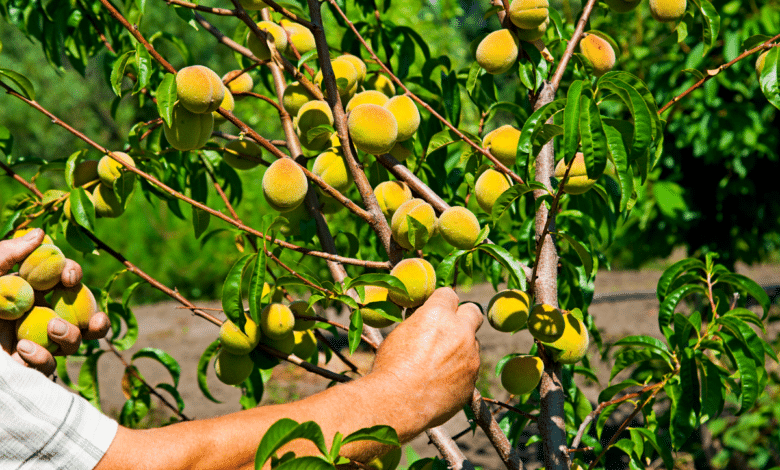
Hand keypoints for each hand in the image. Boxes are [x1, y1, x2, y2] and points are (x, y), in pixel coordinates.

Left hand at [0, 228, 109, 374]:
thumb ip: (9, 253)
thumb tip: (40, 234)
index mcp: (32, 290)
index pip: (66, 281)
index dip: (74, 276)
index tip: (68, 277)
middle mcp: (38, 317)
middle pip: (84, 319)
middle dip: (97, 321)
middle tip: (94, 322)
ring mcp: (33, 344)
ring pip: (72, 345)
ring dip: (70, 337)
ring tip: (52, 328)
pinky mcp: (22, 369)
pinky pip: (47, 369)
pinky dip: (42, 359)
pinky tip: (22, 349)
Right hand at [371, 287, 482, 428]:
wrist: (397, 404)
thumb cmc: (390, 367)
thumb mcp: (399, 335)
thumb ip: (420, 324)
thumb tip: (424, 320)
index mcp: (438, 315)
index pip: (449, 294)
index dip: (441, 302)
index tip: (435, 310)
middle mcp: (460, 332)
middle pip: (473, 312)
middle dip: (463, 317)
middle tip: (450, 328)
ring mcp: (470, 357)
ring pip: (472, 345)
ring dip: (461, 349)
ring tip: (437, 365)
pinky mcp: (472, 381)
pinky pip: (469, 370)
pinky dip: (459, 372)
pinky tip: (440, 383)